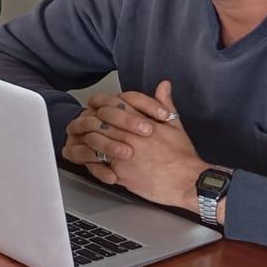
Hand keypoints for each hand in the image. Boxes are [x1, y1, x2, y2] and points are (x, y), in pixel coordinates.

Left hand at [64, 80, 202, 211]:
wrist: (189, 181)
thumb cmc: (183, 156)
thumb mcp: (175, 125)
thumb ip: (165, 103)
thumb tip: (163, 85)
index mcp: (141, 122)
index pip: (113, 105)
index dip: (100, 104)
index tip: (93, 106)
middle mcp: (129, 136)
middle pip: (98, 121)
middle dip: (86, 120)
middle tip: (79, 122)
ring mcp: (123, 154)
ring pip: (94, 141)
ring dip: (83, 138)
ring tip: (77, 138)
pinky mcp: (120, 173)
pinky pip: (97, 164)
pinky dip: (88, 159)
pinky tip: (83, 157)